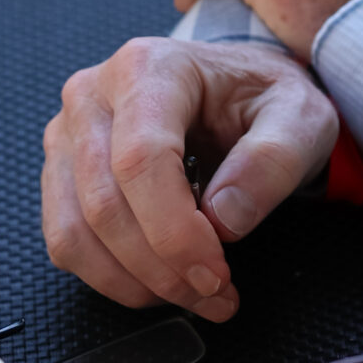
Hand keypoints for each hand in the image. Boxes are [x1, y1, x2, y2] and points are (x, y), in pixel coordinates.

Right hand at [42, 37, 337, 317]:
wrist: (240, 90)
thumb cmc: (263, 99)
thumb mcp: (301, 116)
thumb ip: (272, 160)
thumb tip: (224, 220)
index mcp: (148, 68)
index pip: (141, 159)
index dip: (173, 231)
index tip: (215, 273)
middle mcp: (92, 96)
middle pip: (104, 204)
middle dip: (161, 268)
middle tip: (216, 294)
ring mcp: (69, 136)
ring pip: (76, 232)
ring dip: (134, 282)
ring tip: (194, 293)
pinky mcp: (61, 175)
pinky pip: (66, 242)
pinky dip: (111, 278)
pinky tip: (160, 281)